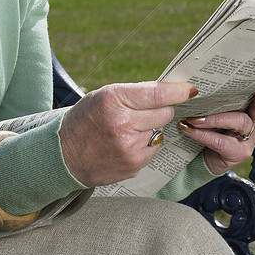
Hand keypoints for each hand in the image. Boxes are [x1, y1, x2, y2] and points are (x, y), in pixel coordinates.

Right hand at [59, 81, 195, 186]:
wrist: (64, 155)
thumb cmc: (87, 119)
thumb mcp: (104, 96)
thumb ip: (135, 93)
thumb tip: (172, 91)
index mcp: (114, 100)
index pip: (159, 94)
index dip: (179, 91)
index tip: (191, 90)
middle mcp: (123, 124)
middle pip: (165, 113)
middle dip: (160, 110)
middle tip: (142, 111)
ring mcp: (129, 147)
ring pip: (161, 131)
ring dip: (151, 128)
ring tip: (128, 130)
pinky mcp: (133, 164)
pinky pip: (153, 148)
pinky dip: (145, 144)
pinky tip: (126, 144)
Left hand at [179, 88, 254, 176]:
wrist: (205, 159)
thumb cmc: (212, 129)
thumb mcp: (219, 113)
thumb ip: (219, 102)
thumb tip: (197, 84)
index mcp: (252, 113)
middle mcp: (254, 127)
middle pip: (245, 114)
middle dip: (223, 108)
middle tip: (201, 100)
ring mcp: (248, 142)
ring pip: (236, 124)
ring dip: (212, 120)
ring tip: (192, 119)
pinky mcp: (237, 154)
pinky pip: (220, 142)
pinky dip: (201, 134)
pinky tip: (187, 129)